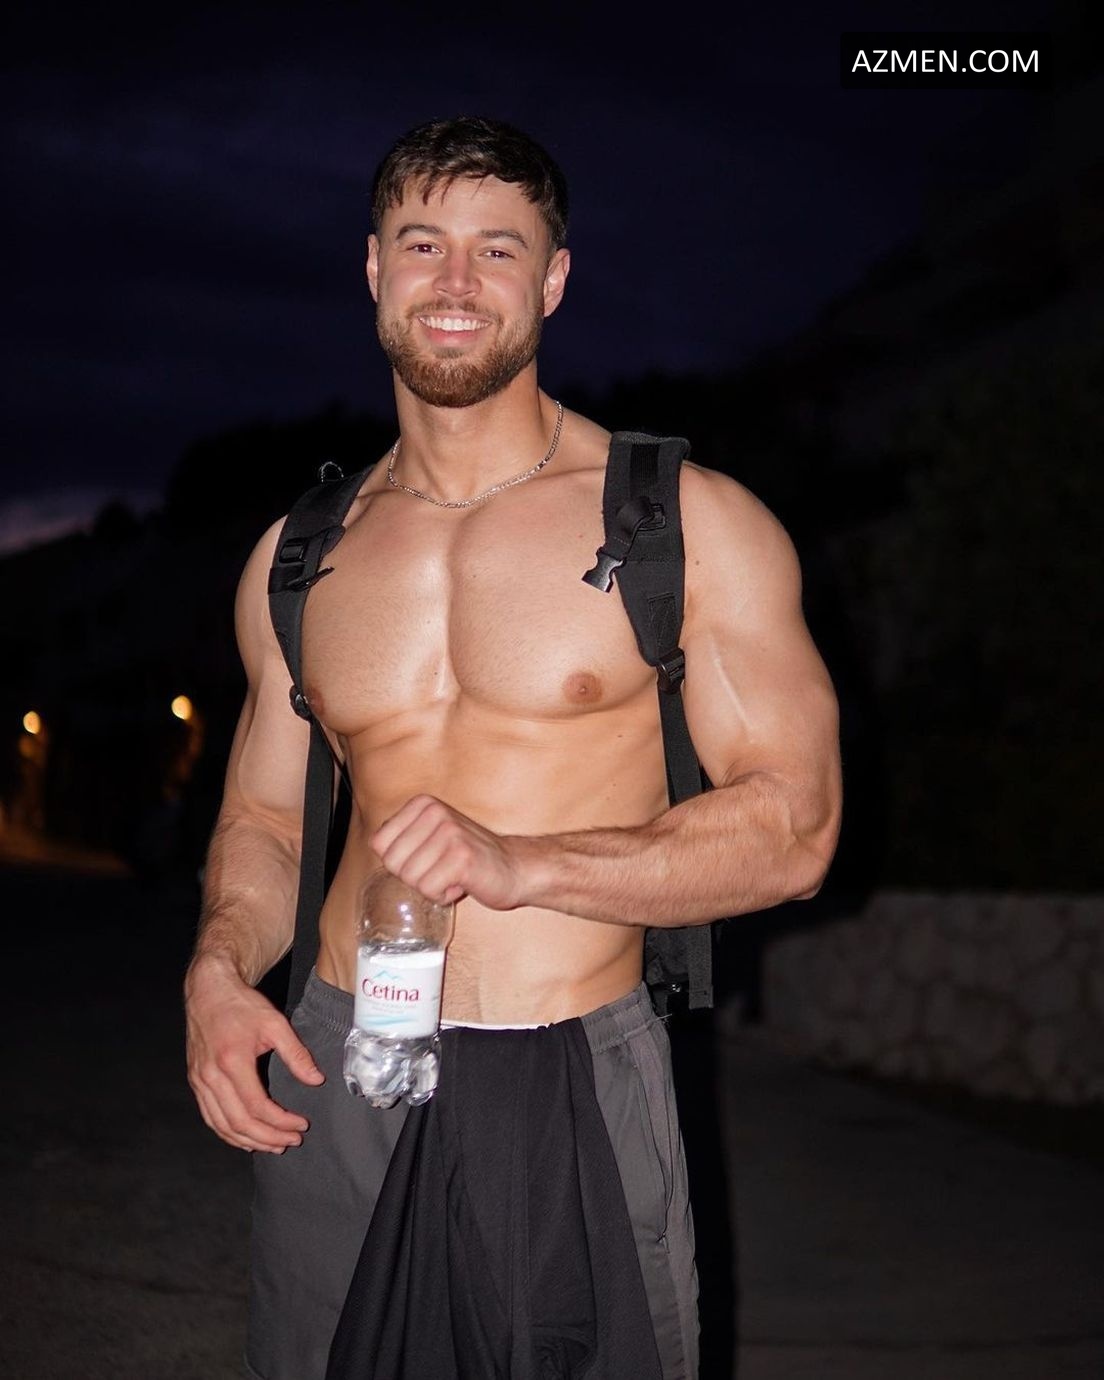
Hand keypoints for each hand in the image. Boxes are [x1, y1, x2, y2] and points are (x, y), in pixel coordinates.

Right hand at [185, 954, 324, 1152]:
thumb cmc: (242, 1005)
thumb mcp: (276, 1023)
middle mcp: (211, 1076)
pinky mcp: (195, 1082)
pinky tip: (245, 1138)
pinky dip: (228, 1133)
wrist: (209, 991)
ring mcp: (199, 1081)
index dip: (280, 1122)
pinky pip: (210, 1117)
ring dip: (248, 1141)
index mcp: (232, 1061)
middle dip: (268, 1138)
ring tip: (273, 1145)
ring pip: (222, 1125)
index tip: (301, 1125)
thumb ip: (296, 1054)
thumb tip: (316, 1080)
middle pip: (239, 1123)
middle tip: (291, 1141)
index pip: (257, 1107)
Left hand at [370, 795, 535, 908]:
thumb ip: (403, 835)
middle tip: (442, 869)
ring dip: (432, 887)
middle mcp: (435, 813)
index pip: (379, 844)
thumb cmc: (467, 857)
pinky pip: (429, 890)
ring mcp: (450, 833)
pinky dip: (444, 896)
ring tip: (453, 874)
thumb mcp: (431, 835)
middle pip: (393, 863)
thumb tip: (377, 845)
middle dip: (415, 877)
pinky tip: (462, 883)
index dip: (399, 862)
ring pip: (411, 879)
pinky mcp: (461, 858)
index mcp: (423, 804)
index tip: (427, 858)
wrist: (513, 867)